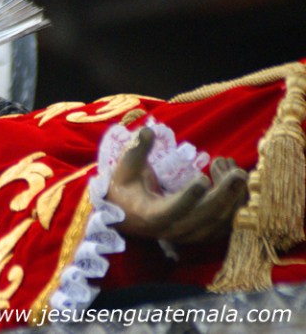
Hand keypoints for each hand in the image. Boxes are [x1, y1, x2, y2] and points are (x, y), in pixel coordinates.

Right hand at [106, 128, 247, 243]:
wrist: (128, 213)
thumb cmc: (126, 187)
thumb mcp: (126, 167)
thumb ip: (138, 149)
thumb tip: (147, 130)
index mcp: (151, 215)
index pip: (172, 209)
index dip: (188, 197)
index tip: (203, 178)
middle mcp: (172, 230)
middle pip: (204, 217)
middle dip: (224, 195)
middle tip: (239, 173)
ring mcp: (189, 235)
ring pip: (219, 221)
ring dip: (232, 195)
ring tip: (234, 168)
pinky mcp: (202, 233)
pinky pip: (225, 223)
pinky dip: (234, 202)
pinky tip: (233, 178)